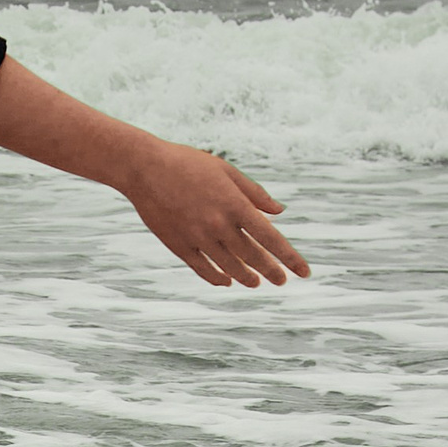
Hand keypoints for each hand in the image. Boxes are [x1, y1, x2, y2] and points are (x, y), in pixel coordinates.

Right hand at [118, 139, 308, 288]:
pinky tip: (227, 281)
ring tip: (255, 282)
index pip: (270, 238)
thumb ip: (254, 193)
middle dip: (271, 271)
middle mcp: (218, 225)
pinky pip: (203, 268)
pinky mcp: (178, 245)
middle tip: (281, 281)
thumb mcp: (226, 171)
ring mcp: (197, 237)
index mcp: (235, 204)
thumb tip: (279, 211)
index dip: (289, 257)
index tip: (303, 272)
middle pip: (253, 256)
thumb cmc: (187, 163)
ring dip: (246, 277)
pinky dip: (217, 277)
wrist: (144, 168)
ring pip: (229, 266)